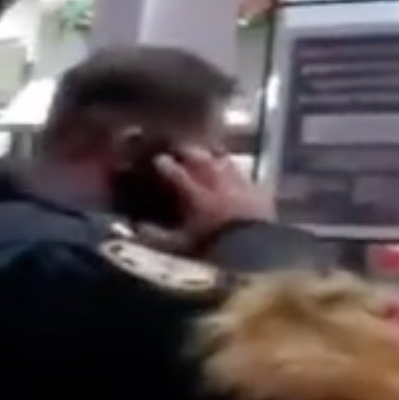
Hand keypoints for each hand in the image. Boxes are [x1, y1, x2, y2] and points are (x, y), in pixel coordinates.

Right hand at [154, 145, 272, 246]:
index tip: (157, 159)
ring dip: (215, 157)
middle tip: (180, 149)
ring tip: (208, 153)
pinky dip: (239, 174)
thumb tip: (138, 227)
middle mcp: (217, 183)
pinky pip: (247, 177)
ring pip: (225, 162)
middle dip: (188, 152)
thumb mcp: (179, 247)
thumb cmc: (212, 249)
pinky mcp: (260, 193)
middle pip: (201, 159)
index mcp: (195, 195)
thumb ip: (156, 236)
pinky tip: (238, 176)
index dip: (165, 165)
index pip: (175, 173)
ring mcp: (240, 185)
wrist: (256, 250)